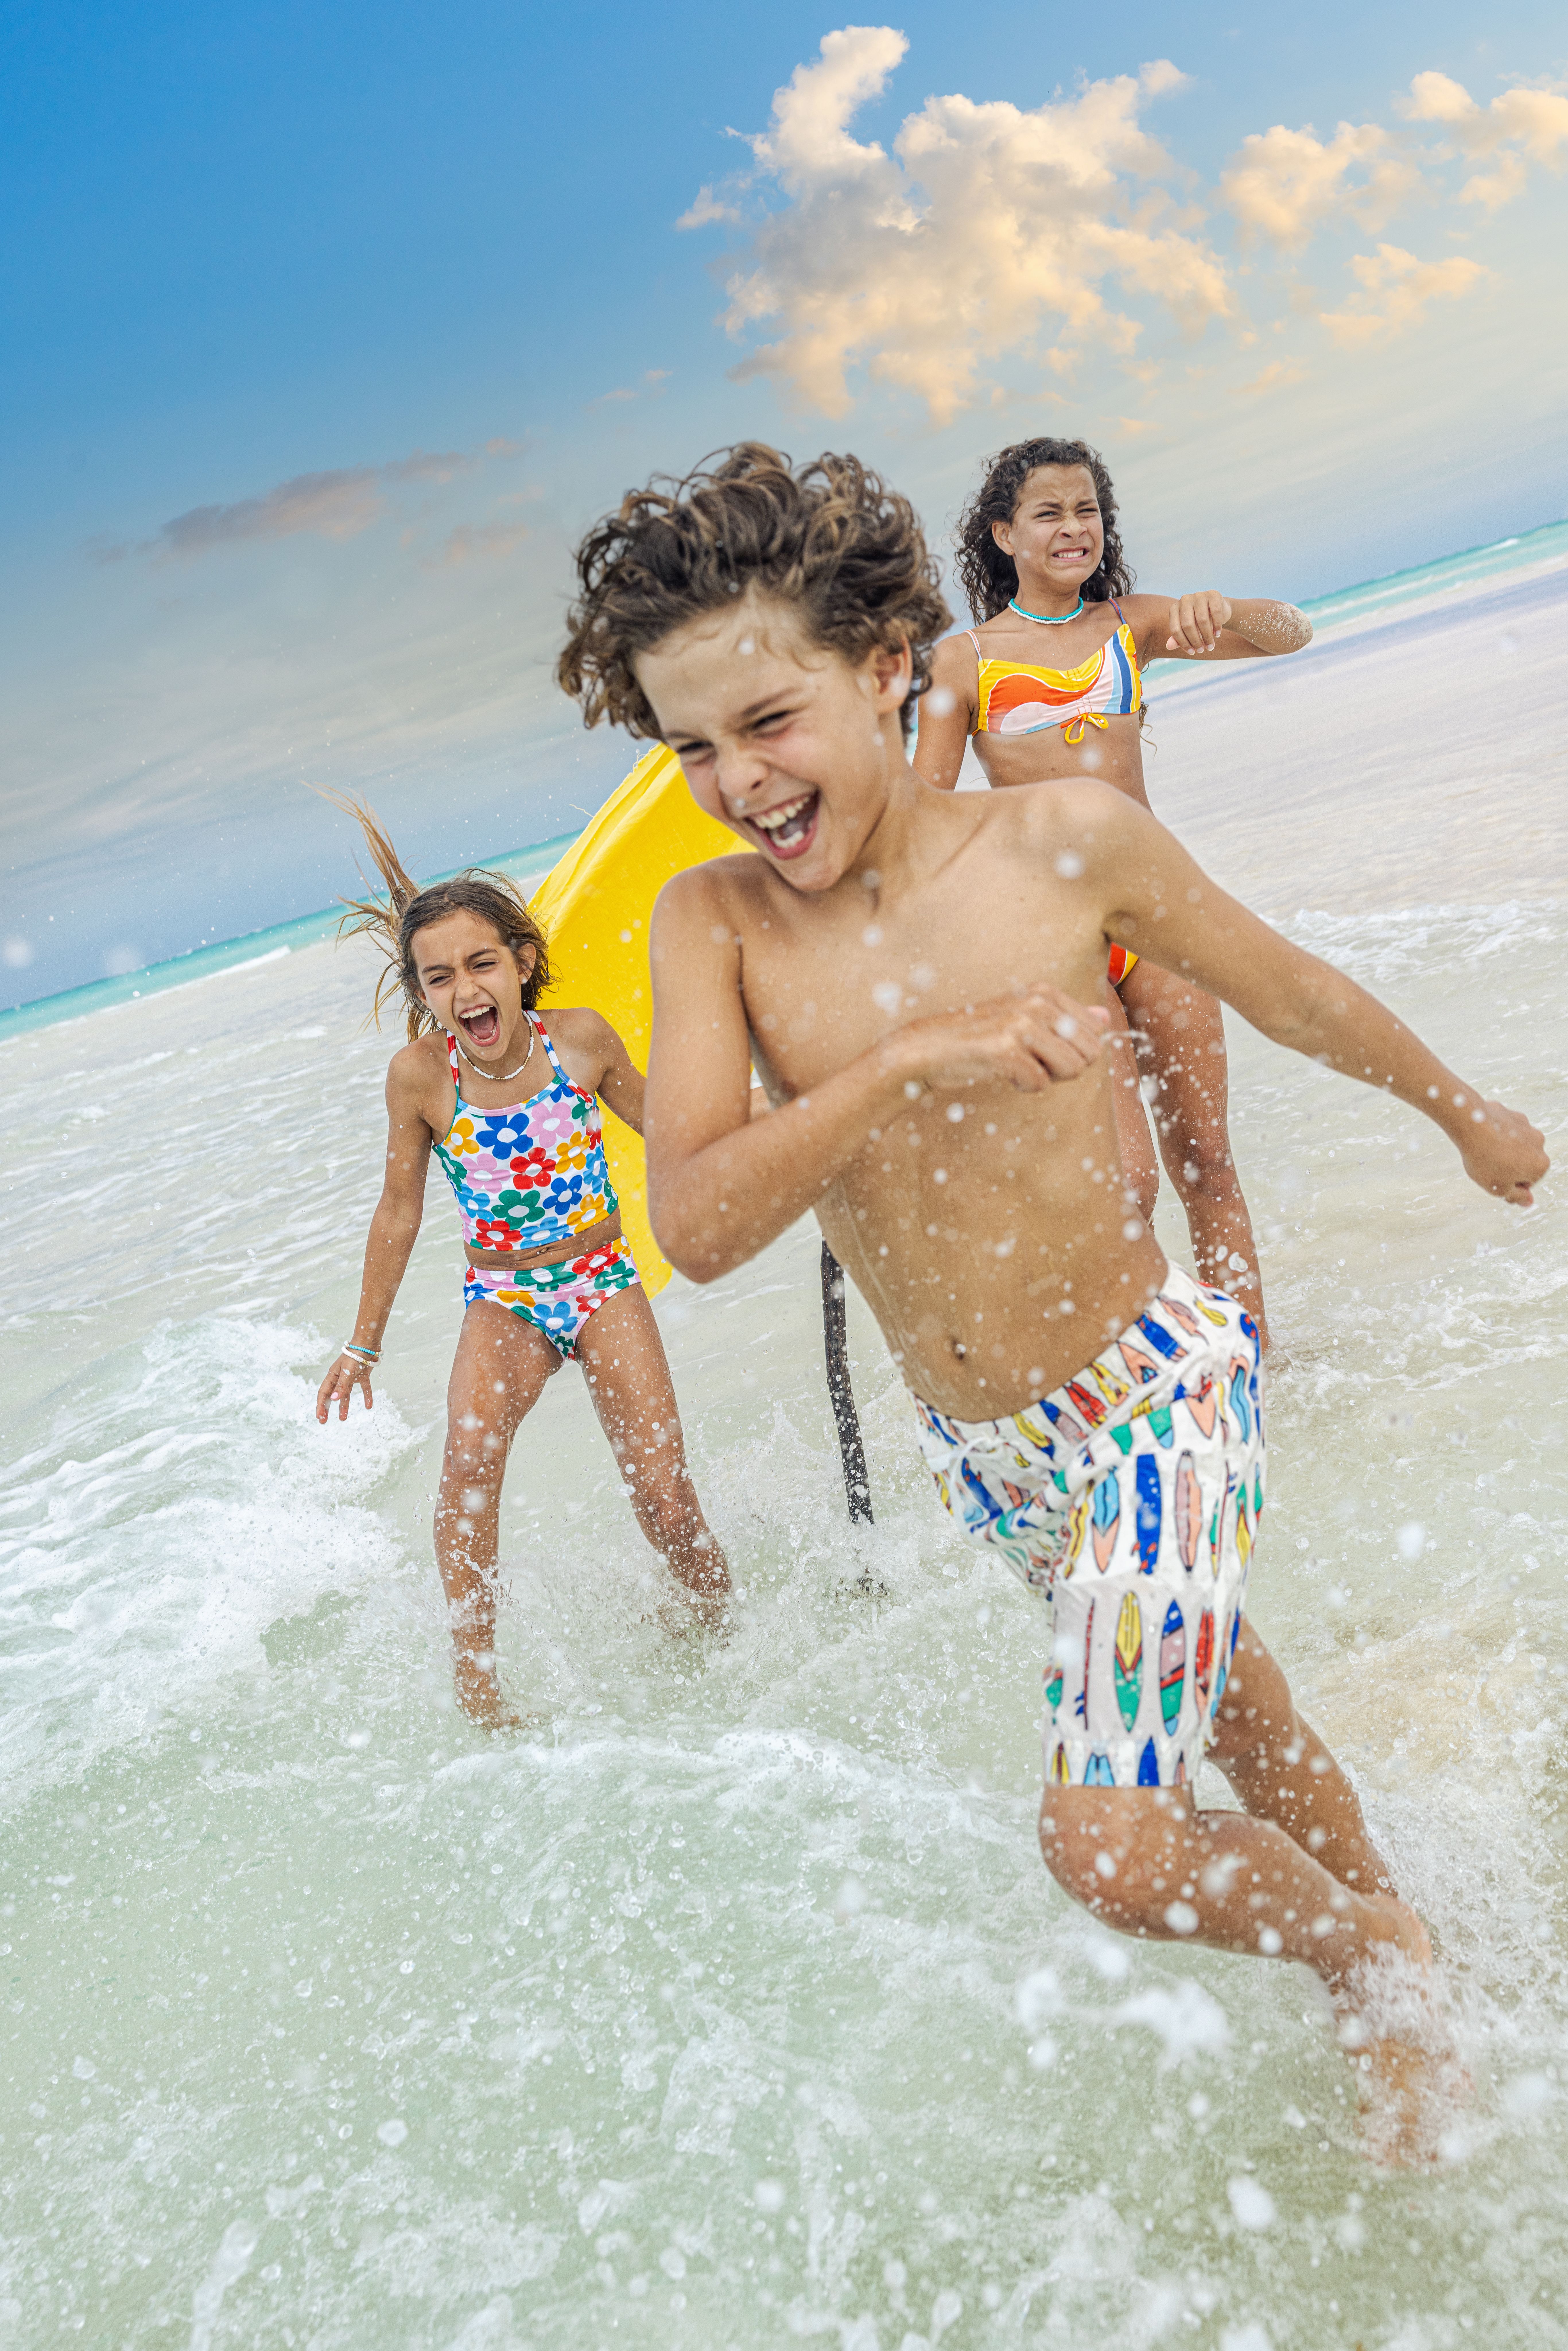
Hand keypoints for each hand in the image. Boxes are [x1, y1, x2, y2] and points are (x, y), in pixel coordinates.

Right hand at [316, 1353, 373, 1421]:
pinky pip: (364, 1389)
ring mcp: (351, 1377)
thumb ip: (341, 1386)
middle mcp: (340, 1377)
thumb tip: (333, 1399)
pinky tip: (369, 1406)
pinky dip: (366, 1397)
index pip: (324, 1393)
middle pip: (332, 1396)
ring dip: (344, 1406)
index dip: (321, 1405)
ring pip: (346, 1395)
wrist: (368, 1344)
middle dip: (327, 1408)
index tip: (320, 1417)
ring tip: (343, 1419)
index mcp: (333, 1375)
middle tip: (324, 1421)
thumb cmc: (354, 1356)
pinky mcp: (362, 1376)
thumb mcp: (347, 1372)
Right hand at [902, 984, 1110, 1093]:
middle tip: (1030, 1060)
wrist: (929, 1048)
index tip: (1042, 1048)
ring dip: (1045, 1076)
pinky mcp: (1006, 1049)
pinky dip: (1023, 1085)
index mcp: (1045, 993)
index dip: (1073, 1052)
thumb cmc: (979, 1036)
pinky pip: (1039, 1083)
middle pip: (1089, 1054)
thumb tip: (1105, 1019)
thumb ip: (1067, 1018)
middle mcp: (1037, 1003)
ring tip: (1017, 1064)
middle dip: (1064, 1068)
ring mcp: (1021, 1024)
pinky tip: (1001, 1071)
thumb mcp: (1025, 1018)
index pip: (1096, 1034)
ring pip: (1071, 1069)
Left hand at [1166, 591, 1231, 655]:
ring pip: (1202, 620)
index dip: (1183, 643)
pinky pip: (1215, 612)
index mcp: (1174, 609)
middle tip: (1202, 650)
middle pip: (1188, 625)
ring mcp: (1198, 595)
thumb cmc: (1198, 622)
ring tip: (1210, 646)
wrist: (1217, 609)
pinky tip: (1217, 634)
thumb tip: (1169, 647)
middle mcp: (1184, 600)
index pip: (1175, 629)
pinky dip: (1217, 626)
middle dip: (1195, 641)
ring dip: (1207, 636)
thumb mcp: (1187, 630)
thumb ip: (1177, 638)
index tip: (1191, 652)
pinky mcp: (1213, 594)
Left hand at [1456, 1099, 1549, 1205]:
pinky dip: (1496, 1135)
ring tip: (1484, 1152)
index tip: (1495, 1181)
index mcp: (1540, 1165)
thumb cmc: (1485, 1160)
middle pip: (1523, 1162)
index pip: (1527, 1183)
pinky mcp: (1513, 1115)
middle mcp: (1539, 1144)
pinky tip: (1482, 1138)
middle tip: (1487, 1167)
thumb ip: (1517, 1197)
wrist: (1472, 1125)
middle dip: (1507, 1167)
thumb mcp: (1499, 1188)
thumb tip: (1528, 1201)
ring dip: (1501, 1151)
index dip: (1509, 1185)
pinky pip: (1505, 1131)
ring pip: (1514, 1146)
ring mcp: (1527, 1127)